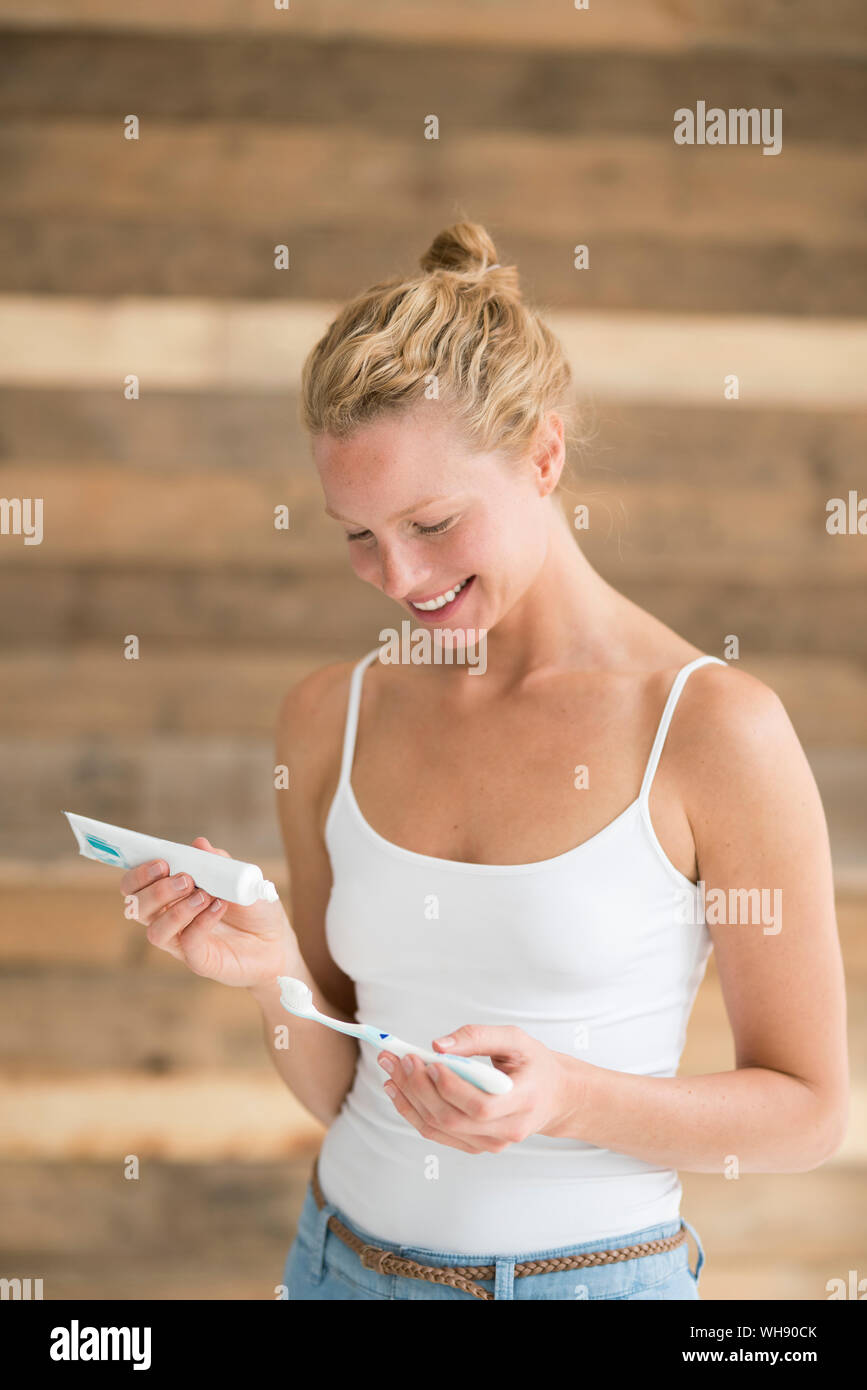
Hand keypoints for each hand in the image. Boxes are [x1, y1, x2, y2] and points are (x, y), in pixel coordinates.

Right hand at [119, 837, 295, 987]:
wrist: (277, 942)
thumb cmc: (253, 908)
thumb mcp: (240, 878)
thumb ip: (218, 862)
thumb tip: (199, 844)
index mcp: (172, 894)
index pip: (136, 885)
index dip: (139, 873)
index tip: (161, 861)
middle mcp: (169, 918)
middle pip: (136, 906)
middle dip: (154, 889)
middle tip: (185, 879)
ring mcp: (181, 942)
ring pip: (154, 929)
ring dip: (176, 909)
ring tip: (204, 895)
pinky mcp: (198, 960)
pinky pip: (187, 942)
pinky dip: (201, 922)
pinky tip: (219, 907)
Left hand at [377, 1025, 586, 1152]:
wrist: (553, 1097)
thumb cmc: (534, 1064)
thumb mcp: (516, 1039)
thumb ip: (478, 1037)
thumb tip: (438, 1046)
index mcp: (523, 1101)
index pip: (482, 1106)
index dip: (451, 1087)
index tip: (428, 1061)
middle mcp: (508, 1130)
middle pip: (453, 1118)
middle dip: (419, 1088)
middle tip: (399, 1058)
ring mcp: (491, 1143)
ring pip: (439, 1128)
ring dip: (408, 1099)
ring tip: (391, 1071)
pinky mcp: (476, 1145)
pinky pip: (438, 1133)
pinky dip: (413, 1112)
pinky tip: (399, 1090)